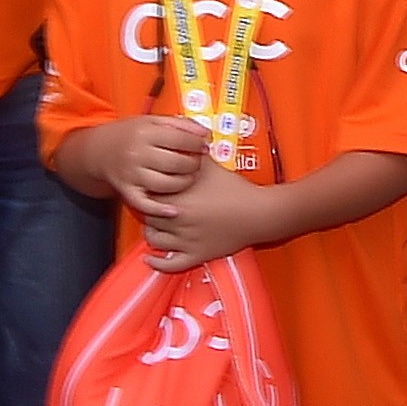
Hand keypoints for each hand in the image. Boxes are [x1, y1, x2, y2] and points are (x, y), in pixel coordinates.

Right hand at [98, 115, 213, 222]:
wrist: (99, 150)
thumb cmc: (131, 134)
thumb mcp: (152, 121)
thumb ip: (179, 124)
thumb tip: (205, 134)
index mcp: (145, 133)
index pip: (180, 139)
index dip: (198, 144)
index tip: (204, 146)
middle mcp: (137, 153)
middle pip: (176, 163)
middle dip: (194, 164)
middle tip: (198, 163)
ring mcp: (132, 174)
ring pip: (165, 184)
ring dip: (184, 183)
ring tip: (189, 178)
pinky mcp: (126, 191)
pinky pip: (144, 204)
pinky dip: (160, 210)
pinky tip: (173, 210)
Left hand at [139, 162, 275, 268]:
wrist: (258, 213)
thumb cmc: (236, 189)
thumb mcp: (210, 166)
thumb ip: (191, 154)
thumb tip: (182, 140)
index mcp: (177, 198)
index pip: (148, 197)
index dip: (148, 193)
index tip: (153, 190)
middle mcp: (177, 221)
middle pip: (148, 218)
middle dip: (150, 212)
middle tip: (156, 207)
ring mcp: (186, 241)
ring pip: (154, 240)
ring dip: (152, 233)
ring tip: (156, 227)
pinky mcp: (196, 256)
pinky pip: (170, 265)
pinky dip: (158, 263)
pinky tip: (151, 258)